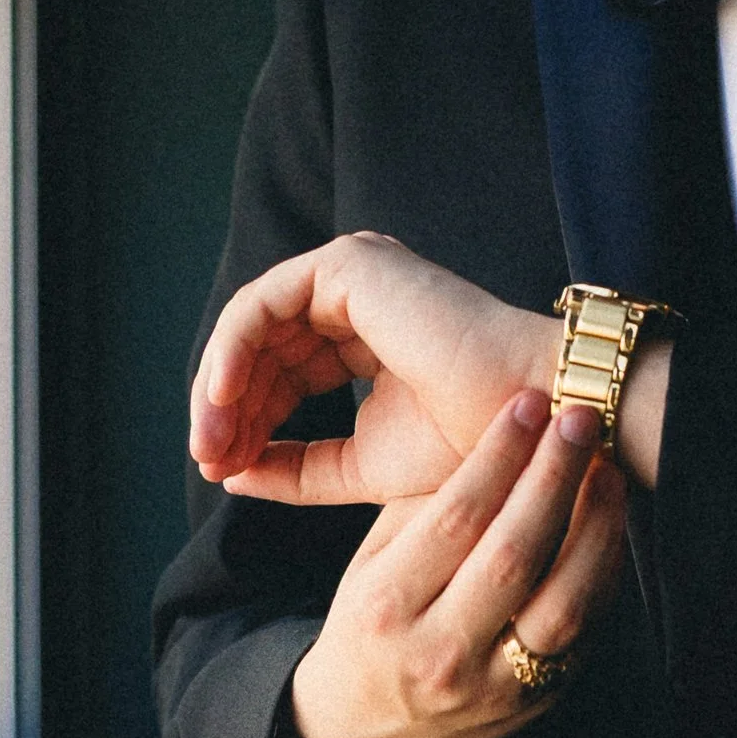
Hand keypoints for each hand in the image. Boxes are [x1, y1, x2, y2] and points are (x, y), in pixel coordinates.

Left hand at [190, 232, 554, 504]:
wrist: (525, 420)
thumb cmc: (465, 442)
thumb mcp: (358, 466)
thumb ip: (296, 468)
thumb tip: (230, 472)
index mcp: (365, 332)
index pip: (284, 372)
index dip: (249, 420)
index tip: (225, 471)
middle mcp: (356, 296)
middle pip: (262, 349)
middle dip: (228, 406)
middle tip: (211, 460)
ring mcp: (354, 274)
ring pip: (253, 324)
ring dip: (221, 385)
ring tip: (214, 441)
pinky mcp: (350, 265)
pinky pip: (263, 304)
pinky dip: (232, 350)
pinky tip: (226, 400)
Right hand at [287, 386, 628, 737]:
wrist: (363, 734)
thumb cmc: (369, 627)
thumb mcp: (369, 566)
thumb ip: (425, 509)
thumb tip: (498, 437)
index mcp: (386, 608)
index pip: (456, 518)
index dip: (499, 454)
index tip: (529, 405)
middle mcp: (439, 652)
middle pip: (514, 554)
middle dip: (553, 477)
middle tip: (580, 420)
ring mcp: (493, 686)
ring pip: (564, 602)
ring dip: (595, 526)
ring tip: (607, 469)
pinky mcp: (536, 704)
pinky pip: (585, 632)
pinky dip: (604, 573)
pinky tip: (609, 525)